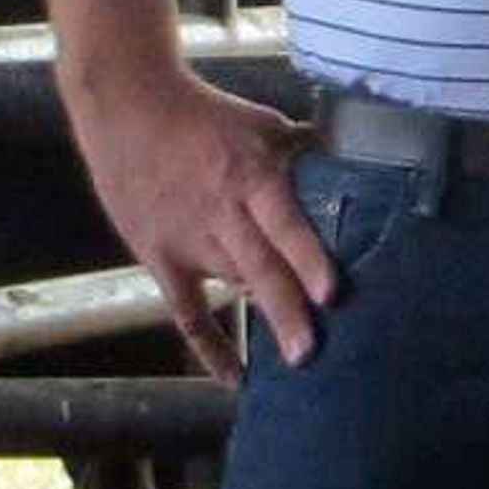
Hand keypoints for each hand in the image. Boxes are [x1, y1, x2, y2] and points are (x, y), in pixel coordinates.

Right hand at [61, 71, 331, 382]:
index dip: (307, 259)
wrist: (129, 109)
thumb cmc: (206, 116)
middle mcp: (222, 214)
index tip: (331, 294)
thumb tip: (359, 165)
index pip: (284, 225)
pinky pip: (185, 311)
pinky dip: (208, 346)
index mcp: (252, 177)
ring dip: (264, 317)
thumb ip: (306, 153)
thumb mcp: (264, 124)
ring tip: (300, 357)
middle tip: (312, 352)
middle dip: (287, 311)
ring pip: (233, 287)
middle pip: (260, 269)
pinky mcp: (160, 256)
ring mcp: (188, 240)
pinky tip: (234, 378)